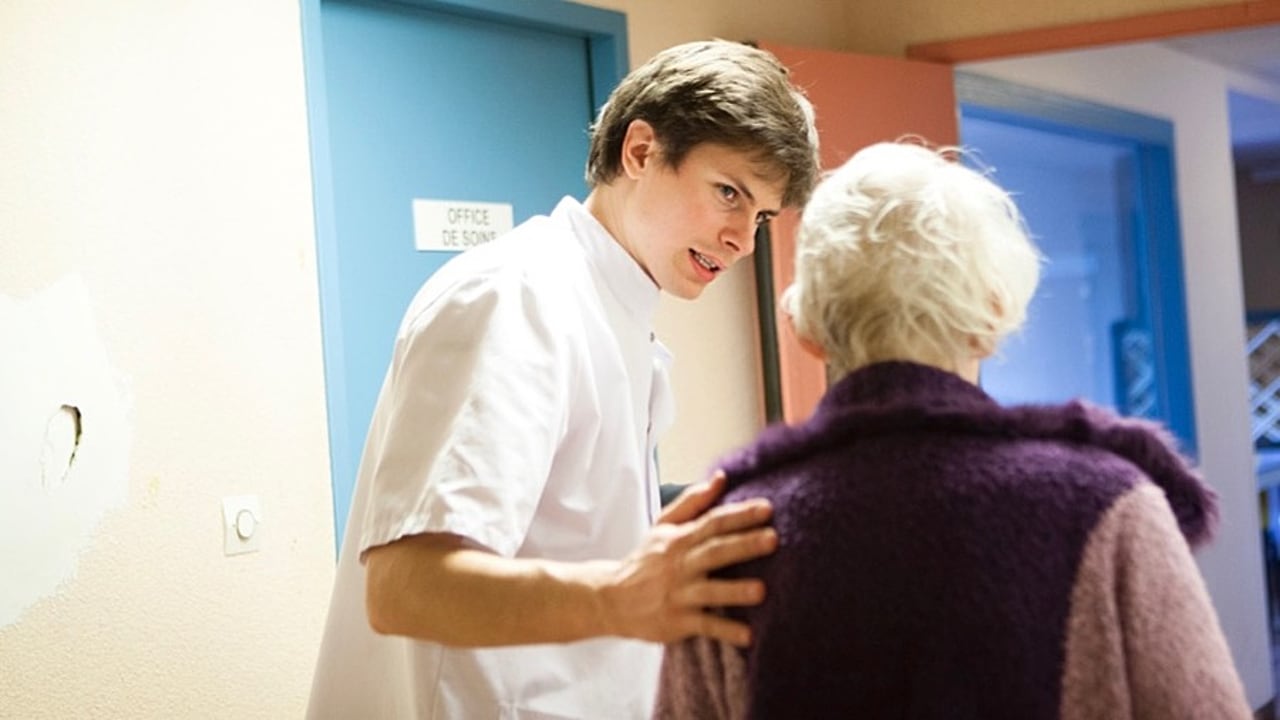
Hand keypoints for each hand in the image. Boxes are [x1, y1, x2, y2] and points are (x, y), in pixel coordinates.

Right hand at [599, 472, 775, 646]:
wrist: (610, 598)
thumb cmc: (644, 561)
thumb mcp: (663, 526)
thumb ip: (693, 502)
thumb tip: (720, 478)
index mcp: (679, 539)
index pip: (713, 522)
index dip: (740, 515)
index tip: (767, 509)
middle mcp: (680, 565)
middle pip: (715, 552)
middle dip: (744, 545)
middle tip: (773, 539)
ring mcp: (678, 594)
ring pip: (710, 591)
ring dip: (735, 591)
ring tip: (761, 591)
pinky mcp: (677, 622)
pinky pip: (704, 626)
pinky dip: (725, 631)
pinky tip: (748, 636)